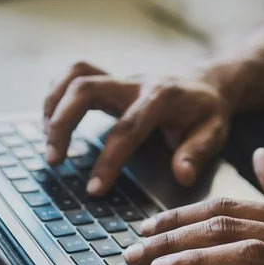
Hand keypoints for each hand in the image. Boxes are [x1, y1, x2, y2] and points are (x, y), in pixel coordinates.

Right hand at [43, 62, 232, 194]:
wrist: (207, 82)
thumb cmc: (207, 112)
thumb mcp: (214, 133)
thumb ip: (197, 153)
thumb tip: (182, 175)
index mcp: (161, 98)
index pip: (127, 128)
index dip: (108, 160)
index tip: (94, 189)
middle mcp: (135, 83)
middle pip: (86, 88)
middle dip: (63, 122)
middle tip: (54, 160)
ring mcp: (120, 79)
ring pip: (75, 75)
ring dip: (53, 105)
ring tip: (48, 142)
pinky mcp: (110, 81)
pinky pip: (75, 76)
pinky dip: (57, 95)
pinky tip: (52, 123)